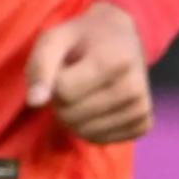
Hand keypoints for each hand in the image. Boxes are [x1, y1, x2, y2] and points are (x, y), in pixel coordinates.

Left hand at [24, 0, 154, 142]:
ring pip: (84, 132)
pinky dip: (88, 128)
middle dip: (60, 101)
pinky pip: (100, 140)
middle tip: (73, 79)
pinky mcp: (143, 124)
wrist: (122, 38)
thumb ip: (41, 68)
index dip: (53, 81)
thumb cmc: (82, 39)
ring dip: (72, 116)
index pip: (63, 91)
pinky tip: (96, 106)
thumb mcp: (55, 39)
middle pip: (71, 115)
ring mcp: (141, 108)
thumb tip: (35, 103)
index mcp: (116, 61)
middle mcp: (134, 87)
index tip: (64, 66)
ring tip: (84, 91)